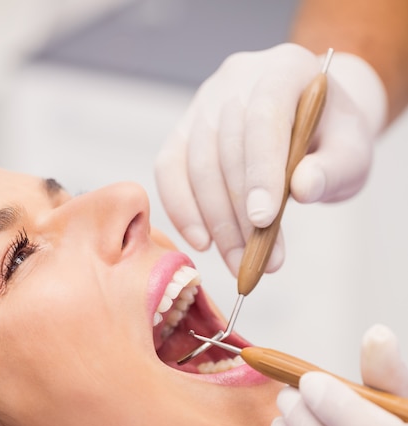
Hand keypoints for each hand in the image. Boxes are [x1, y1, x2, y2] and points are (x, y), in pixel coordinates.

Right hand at [155, 43, 386, 275]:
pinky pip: (169, 169)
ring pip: (197, 164)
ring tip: (238, 261)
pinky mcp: (185, 130)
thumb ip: (333, 169)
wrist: (311, 125)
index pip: (264, 117)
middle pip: (226, 147)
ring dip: (215, 222)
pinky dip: (181, 209)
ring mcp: (205, 103)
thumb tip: (304, 188)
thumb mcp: (350, 153)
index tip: (263, 220)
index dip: (261, 170)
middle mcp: (237, 79)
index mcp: (285, 69)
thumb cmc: (331, 139)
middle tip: (257, 260)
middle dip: (239, 213)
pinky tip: (202, 242)